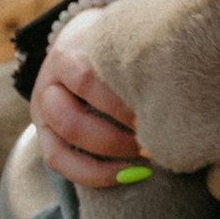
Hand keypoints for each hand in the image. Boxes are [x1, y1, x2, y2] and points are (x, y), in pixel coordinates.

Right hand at [33, 10, 143, 186]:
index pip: (86, 80)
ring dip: (106, 153)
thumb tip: (177, 90)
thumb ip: (142, 62)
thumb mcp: (127, 45)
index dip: (119, 105)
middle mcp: (50, 81)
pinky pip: (57, 160)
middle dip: (115, 138)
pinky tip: (124, 174)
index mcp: (69, 53)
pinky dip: (91, 173)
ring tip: (143, 155)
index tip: (156, 115)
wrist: (86, 44)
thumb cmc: (119, 49)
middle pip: (70, 118)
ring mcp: (42, 107)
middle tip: (152, 142)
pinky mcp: (43, 132)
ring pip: (63, 138)